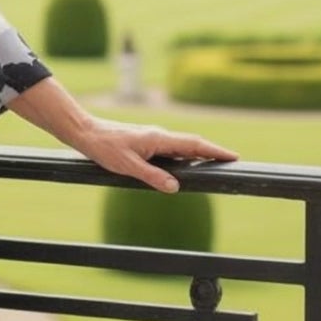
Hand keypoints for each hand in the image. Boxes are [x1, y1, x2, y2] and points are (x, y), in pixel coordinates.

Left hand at [69, 116, 237, 193]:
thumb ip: (152, 176)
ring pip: (181, 147)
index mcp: (158, 139)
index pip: (194, 144)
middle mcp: (159, 136)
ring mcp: (153, 139)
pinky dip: (184, 156)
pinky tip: (185, 165)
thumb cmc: (104, 147)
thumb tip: (176, 187)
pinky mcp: (146, 142)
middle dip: (212, 153)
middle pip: (192, 144)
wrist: (86, 132)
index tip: (233, 156)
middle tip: (231, 162)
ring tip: (215, 165)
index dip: (214, 150)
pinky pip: (171, 149)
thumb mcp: (127, 166)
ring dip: (198, 154)